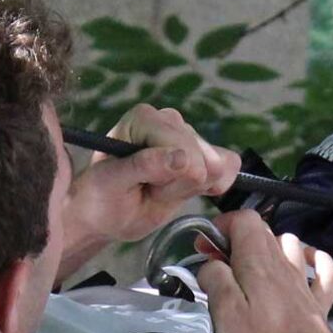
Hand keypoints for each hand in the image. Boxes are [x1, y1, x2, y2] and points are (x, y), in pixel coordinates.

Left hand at [64, 104, 242, 250]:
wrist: (107, 215)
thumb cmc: (101, 197)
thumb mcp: (112, 183)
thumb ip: (145, 167)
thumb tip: (184, 158)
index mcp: (144, 118)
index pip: (182, 145)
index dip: (167, 176)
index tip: (141, 185)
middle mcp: (170, 120)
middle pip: (202, 157)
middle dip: (178, 184)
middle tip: (149, 190)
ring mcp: (189, 136)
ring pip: (217, 166)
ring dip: (189, 189)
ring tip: (160, 190)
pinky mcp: (205, 154)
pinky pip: (230, 166)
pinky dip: (213, 187)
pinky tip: (183, 192)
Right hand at [191, 211, 332, 332]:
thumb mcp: (224, 311)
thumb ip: (214, 279)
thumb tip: (210, 265)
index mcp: (257, 260)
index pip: (243, 219)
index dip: (222, 226)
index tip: (206, 249)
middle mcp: (283, 262)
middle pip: (264, 231)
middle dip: (239, 239)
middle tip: (223, 263)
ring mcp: (305, 280)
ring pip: (291, 244)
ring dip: (272, 247)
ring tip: (257, 265)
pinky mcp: (320, 300)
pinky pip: (324, 269)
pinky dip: (315, 261)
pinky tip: (307, 264)